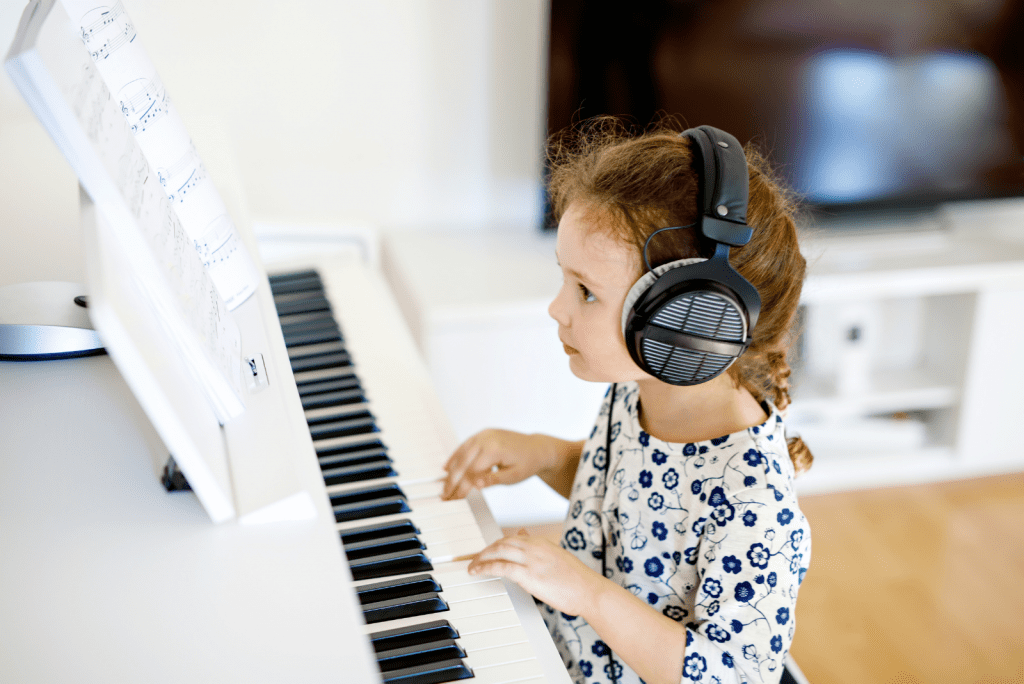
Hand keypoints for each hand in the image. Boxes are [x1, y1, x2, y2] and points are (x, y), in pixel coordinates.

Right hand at [442, 429, 553, 499]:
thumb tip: (475, 485)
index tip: (456, 498)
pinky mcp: (484, 434)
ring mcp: (484, 434)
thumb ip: (493, 480)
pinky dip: (456, 456)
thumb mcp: (513, 477)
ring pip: (461, 453)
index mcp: (495, 449)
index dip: (462, 486)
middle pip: (463, 462)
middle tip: (445, 495)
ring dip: (451, 469)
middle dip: (452, 480)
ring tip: (445, 485)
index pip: (472, 471)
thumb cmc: (528, 463)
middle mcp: (487, 438)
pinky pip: (465, 445)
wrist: (537, 448)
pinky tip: (448, 467)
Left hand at [467, 529, 600, 616]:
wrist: (588, 589)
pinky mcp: (528, 574)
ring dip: (481, 557)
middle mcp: (534, 547)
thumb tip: (531, 546)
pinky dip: (485, 567)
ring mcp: (531, 559)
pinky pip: (500, 567)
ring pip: (498, 551)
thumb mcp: (559, 558)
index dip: (497, 545)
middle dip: (486, 550)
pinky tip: (477, 571)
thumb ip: (543, 551)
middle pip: (502, 542)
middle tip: (476, 558)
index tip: (489, 551)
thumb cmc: (577, 579)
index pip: (513, 538)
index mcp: (542, 542)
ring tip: (472, 565)